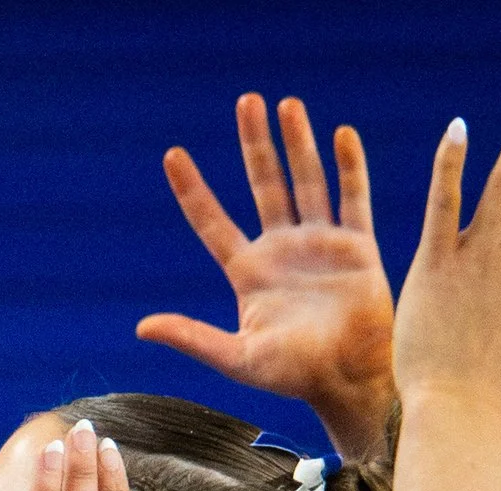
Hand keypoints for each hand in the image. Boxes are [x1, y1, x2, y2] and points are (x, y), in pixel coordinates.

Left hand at [138, 95, 394, 458]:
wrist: (348, 380)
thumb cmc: (292, 376)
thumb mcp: (236, 357)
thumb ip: (192, 338)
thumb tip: (142, 326)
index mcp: (248, 272)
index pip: (212, 221)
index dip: (192, 189)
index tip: (172, 154)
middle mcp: (282, 250)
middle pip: (263, 184)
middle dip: (254, 144)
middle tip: (246, 101)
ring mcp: (320, 244)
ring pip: (306, 180)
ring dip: (298, 142)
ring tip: (287, 104)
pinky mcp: (358, 246)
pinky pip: (352, 197)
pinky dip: (349, 166)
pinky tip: (341, 134)